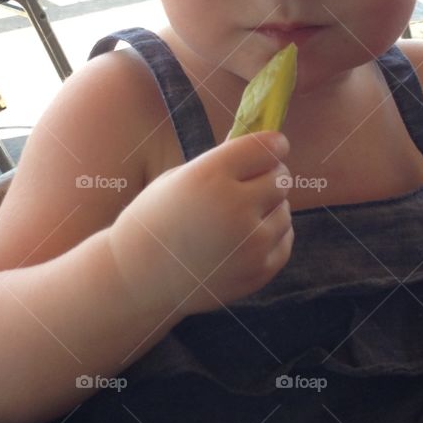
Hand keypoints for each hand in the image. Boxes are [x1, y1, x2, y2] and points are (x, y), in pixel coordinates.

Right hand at [109, 132, 292, 321]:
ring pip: (285, 210)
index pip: (269, 147)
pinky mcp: (259, 271)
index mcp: (210, 176)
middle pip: (281, 177)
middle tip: (249, 185)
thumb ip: (223, 161)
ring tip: (238, 217)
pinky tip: (244, 238)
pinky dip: (271, 236)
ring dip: (269, 209)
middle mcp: (234, 208)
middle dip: (268, 177)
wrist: (137, 278)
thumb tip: (265, 144)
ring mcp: (250, 244)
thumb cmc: (155, 220)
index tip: (271, 148)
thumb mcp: (179, 178)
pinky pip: (284, 240)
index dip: (272, 145)